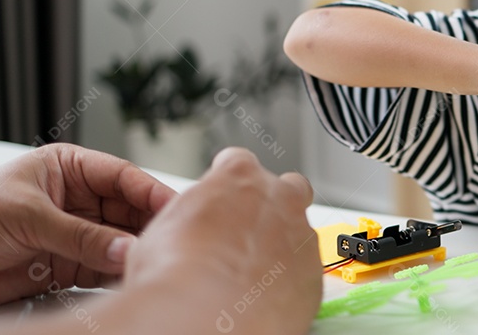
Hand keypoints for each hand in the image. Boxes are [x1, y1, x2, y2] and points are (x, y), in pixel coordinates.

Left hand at [0, 144, 176, 307]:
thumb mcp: (26, 217)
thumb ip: (79, 235)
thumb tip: (125, 248)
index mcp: (67, 168)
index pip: (121, 176)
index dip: (150, 191)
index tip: (175, 207)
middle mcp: (76, 199)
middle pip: (127, 210)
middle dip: (146, 226)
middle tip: (169, 240)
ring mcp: (73, 233)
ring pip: (118, 241)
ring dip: (133, 252)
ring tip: (151, 262)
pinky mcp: (65, 266)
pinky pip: (101, 268)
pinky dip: (116, 275)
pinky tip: (129, 277)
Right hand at [123, 148, 320, 334]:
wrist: (201, 313)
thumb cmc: (175, 270)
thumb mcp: (164, 225)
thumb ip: (192, 213)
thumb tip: (186, 227)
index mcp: (238, 176)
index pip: (239, 162)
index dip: (228, 183)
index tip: (222, 201)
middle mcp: (278, 198)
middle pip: (286, 189)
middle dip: (271, 206)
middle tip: (245, 233)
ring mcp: (301, 234)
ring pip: (299, 233)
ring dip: (280, 247)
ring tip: (248, 275)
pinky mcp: (313, 272)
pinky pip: (304, 272)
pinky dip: (288, 281)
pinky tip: (261, 296)